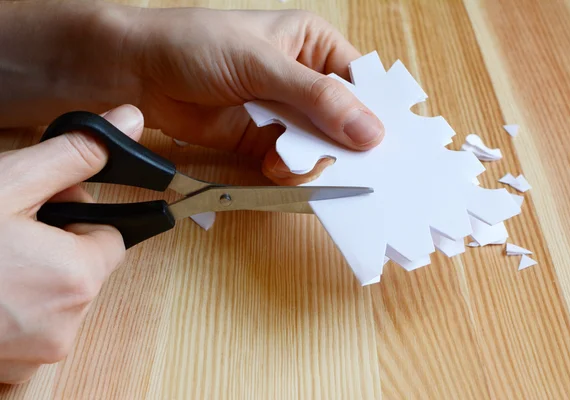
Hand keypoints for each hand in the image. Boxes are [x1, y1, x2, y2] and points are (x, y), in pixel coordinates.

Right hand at [0, 105, 143, 383]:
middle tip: (10, 230)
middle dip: (56, 244)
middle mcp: (67, 323)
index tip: (44, 207)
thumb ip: (74, 155)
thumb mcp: (8, 184)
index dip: (79, 215)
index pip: (112, 237)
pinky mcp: (12, 368)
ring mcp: (38, 352)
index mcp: (77, 277)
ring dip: (33, 276)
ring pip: (56, 297)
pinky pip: (32, 327)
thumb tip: (130, 121)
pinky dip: (14, 308)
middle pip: (84, 267)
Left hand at [126, 7, 384, 183]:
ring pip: (317, 146)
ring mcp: (281, 113)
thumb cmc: (197, 46)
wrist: (137, 72)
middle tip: (355, 169)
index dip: (375, 112)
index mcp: (312, 44)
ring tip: (296, 163)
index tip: (388, 145)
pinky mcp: (260, 139)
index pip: (360, 82)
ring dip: (313, 160)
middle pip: (342, 120)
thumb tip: (371, 132)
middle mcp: (302, 79)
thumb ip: (317, 99)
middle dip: (345, 144)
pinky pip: (288, 162)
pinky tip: (276, 167)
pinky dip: (288, 170)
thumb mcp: (264, 64)